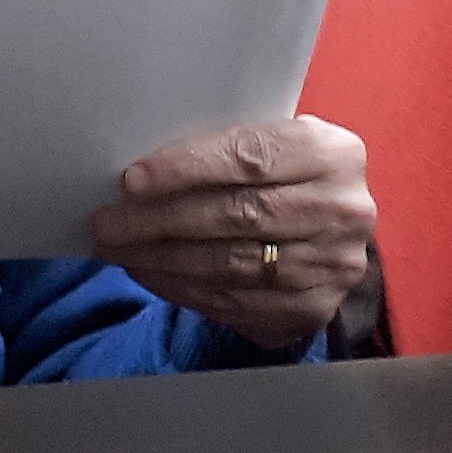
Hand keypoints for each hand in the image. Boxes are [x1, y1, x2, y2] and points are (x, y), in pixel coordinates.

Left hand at [90, 117, 375, 351]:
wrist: (336, 230)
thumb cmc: (287, 176)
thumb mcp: (278, 143)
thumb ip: (229, 148)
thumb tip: (142, 172)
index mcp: (334, 154)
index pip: (251, 157)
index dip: (187, 168)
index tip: (133, 180)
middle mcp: (342, 210)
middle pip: (237, 215)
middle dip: (161, 219)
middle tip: (108, 222)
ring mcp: (332, 265)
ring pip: (230, 264)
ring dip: (162, 259)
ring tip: (117, 248)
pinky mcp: (313, 309)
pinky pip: (234, 302)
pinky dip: (182, 289)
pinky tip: (149, 274)